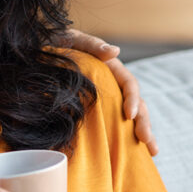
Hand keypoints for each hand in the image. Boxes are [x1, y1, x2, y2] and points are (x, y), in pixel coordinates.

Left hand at [60, 29, 157, 155]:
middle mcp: (113, 83)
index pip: (129, 84)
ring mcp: (107, 96)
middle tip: (147, 142)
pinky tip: (130, 150)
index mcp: (110, 67)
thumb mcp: (73, 39)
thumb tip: (116, 51)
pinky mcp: (99, 106)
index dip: (132, 99)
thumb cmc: (58, 41)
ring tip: (151, 152)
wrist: (41, 48)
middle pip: (136, 103)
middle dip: (144, 123)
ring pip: (131, 114)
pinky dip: (124, 134)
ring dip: (142, 132)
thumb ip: (92, 44)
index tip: (130, 115)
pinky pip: (114, 120)